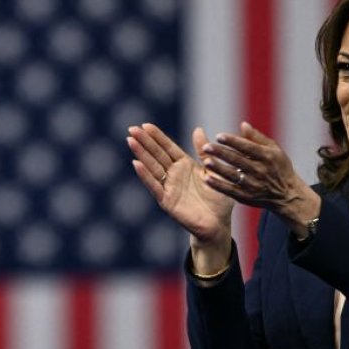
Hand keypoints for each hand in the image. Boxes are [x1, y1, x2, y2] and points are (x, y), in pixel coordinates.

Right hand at [127, 123, 233, 249]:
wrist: (218, 224)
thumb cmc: (218, 199)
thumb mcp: (214, 170)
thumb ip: (203, 152)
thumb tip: (197, 129)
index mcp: (185, 165)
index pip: (168, 147)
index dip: (157, 137)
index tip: (146, 125)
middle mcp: (174, 175)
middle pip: (157, 155)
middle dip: (144, 142)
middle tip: (131, 129)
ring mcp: (169, 187)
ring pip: (152, 167)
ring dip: (141, 154)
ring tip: (130, 141)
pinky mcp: (167, 201)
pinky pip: (155, 186)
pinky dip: (145, 175)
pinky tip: (136, 163)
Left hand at [199, 122, 320, 232]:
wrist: (287, 195)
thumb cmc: (279, 167)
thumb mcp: (274, 149)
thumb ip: (257, 137)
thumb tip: (242, 124)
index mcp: (267, 156)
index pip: (248, 147)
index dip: (233, 142)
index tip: (219, 136)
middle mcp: (261, 171)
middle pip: (238, 160)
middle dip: (221, 153)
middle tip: (206, 147)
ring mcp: (253, 185)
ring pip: (233, 175)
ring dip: (219, 169)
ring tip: (206, 161)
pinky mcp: (247, 197)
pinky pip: (230, 191)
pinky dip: (219, 185)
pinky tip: (207, 179)